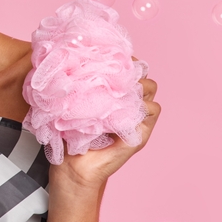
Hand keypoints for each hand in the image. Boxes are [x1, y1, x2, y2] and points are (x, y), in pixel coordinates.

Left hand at [51, 56, 160, 190]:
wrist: (72, 165)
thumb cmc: (70, 134)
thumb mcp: (76, 104)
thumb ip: (83, 86)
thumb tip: (77, 61)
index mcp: (117, 97)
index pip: (132, 70)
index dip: (126, 61)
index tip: (111, 56)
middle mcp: (130, 106)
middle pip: (145, 76)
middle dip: (133, 70)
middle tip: (115, 72)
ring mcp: (138, 119)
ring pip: (151, 90)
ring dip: (137, 84)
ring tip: (118, 88)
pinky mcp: (140, 133)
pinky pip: (152, 110)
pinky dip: (141, 104)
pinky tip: (122, 105)